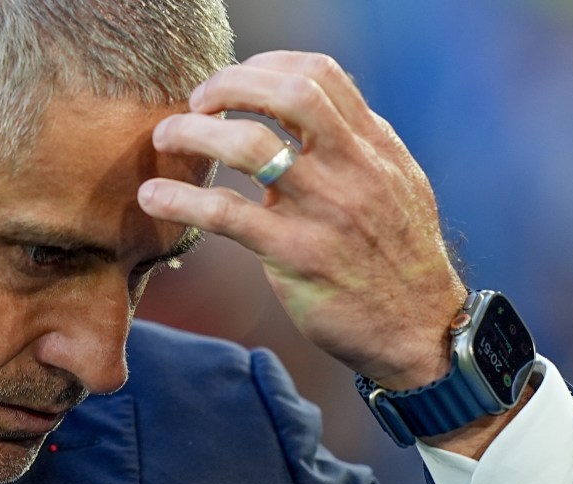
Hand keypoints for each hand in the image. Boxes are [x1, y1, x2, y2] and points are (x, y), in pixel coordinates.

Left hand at [139, 51, 466, 389]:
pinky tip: (152, 199)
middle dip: (229, 84)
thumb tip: (312, 116)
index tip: (234, 81)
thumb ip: (356, 148)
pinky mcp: (295, 255)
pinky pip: (225, 215)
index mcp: (375, 146)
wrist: (420, 330)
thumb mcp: (396, 186)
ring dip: (192, 132)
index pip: (319, 75)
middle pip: (286, 92)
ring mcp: (323, 210)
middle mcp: (352, 168)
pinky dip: (180, 200)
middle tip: (196, 102)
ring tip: (163, 138)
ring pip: (248, 145)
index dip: (266, 65)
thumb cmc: (401, 258)